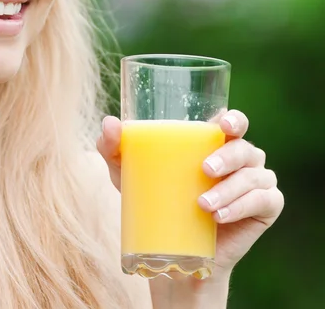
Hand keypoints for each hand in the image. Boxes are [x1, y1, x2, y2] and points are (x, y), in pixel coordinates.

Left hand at [96, 110, 283, 277]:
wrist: (173, 256)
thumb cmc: (154, 201)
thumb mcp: (128, 173)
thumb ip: (114, 147)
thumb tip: (109, 123)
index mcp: (214, 142)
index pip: (233, 122)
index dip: (234, 119)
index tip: (222, 125)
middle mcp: (241, 158)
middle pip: (245, 147)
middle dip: (229, 155)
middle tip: (205, 169)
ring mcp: (257, 182)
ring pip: (255, 175)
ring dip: (231, 189)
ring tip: (203, 205)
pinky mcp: (265, 209)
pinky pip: (265, 201)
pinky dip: (244, 206)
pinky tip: (221, 217)